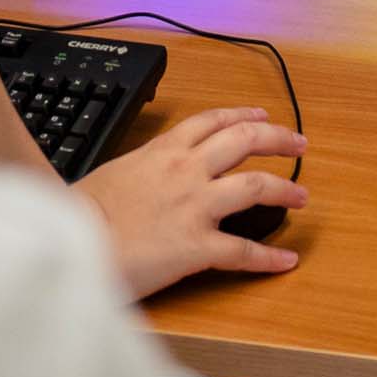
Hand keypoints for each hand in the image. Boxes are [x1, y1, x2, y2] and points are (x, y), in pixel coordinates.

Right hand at [75, 106, 307, 296]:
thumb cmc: (85, 211)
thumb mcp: (117, 171)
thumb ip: (145, 166)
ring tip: (301, 195)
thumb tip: (153, 172)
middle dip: (277, 137)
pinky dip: (269, 258)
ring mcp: (196, 206)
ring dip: (284, 188)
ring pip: (255, 186)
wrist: (75, 240)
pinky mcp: (197, 246)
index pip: (214, 120)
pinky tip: (287, 261)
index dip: (243, 115)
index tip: (261, 115)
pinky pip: (243, 251)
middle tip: (298, 142)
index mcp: (165, 150)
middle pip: (245, 140)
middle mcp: (187, 170)